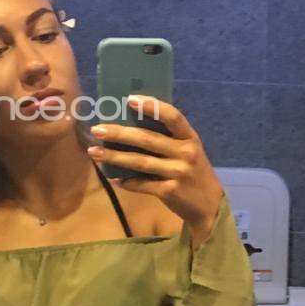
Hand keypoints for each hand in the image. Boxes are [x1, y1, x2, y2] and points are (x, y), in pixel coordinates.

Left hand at [87, 96, 222, 235]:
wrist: (209, 206)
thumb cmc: (193, 173)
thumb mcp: (189, 151)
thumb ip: (169, 139)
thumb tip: (132, 125)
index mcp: (190, 138)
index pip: (172, 116)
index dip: (152, 106)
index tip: (130, 100)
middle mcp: (185, 153)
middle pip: (148, 139)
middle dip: (120, 133)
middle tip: (98, 129)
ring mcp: (178, 173)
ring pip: (140, 162)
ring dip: (115, 157)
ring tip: (95, 152)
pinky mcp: (170, 191)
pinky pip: (142, 184)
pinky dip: (126, 182)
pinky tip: (113, 178)